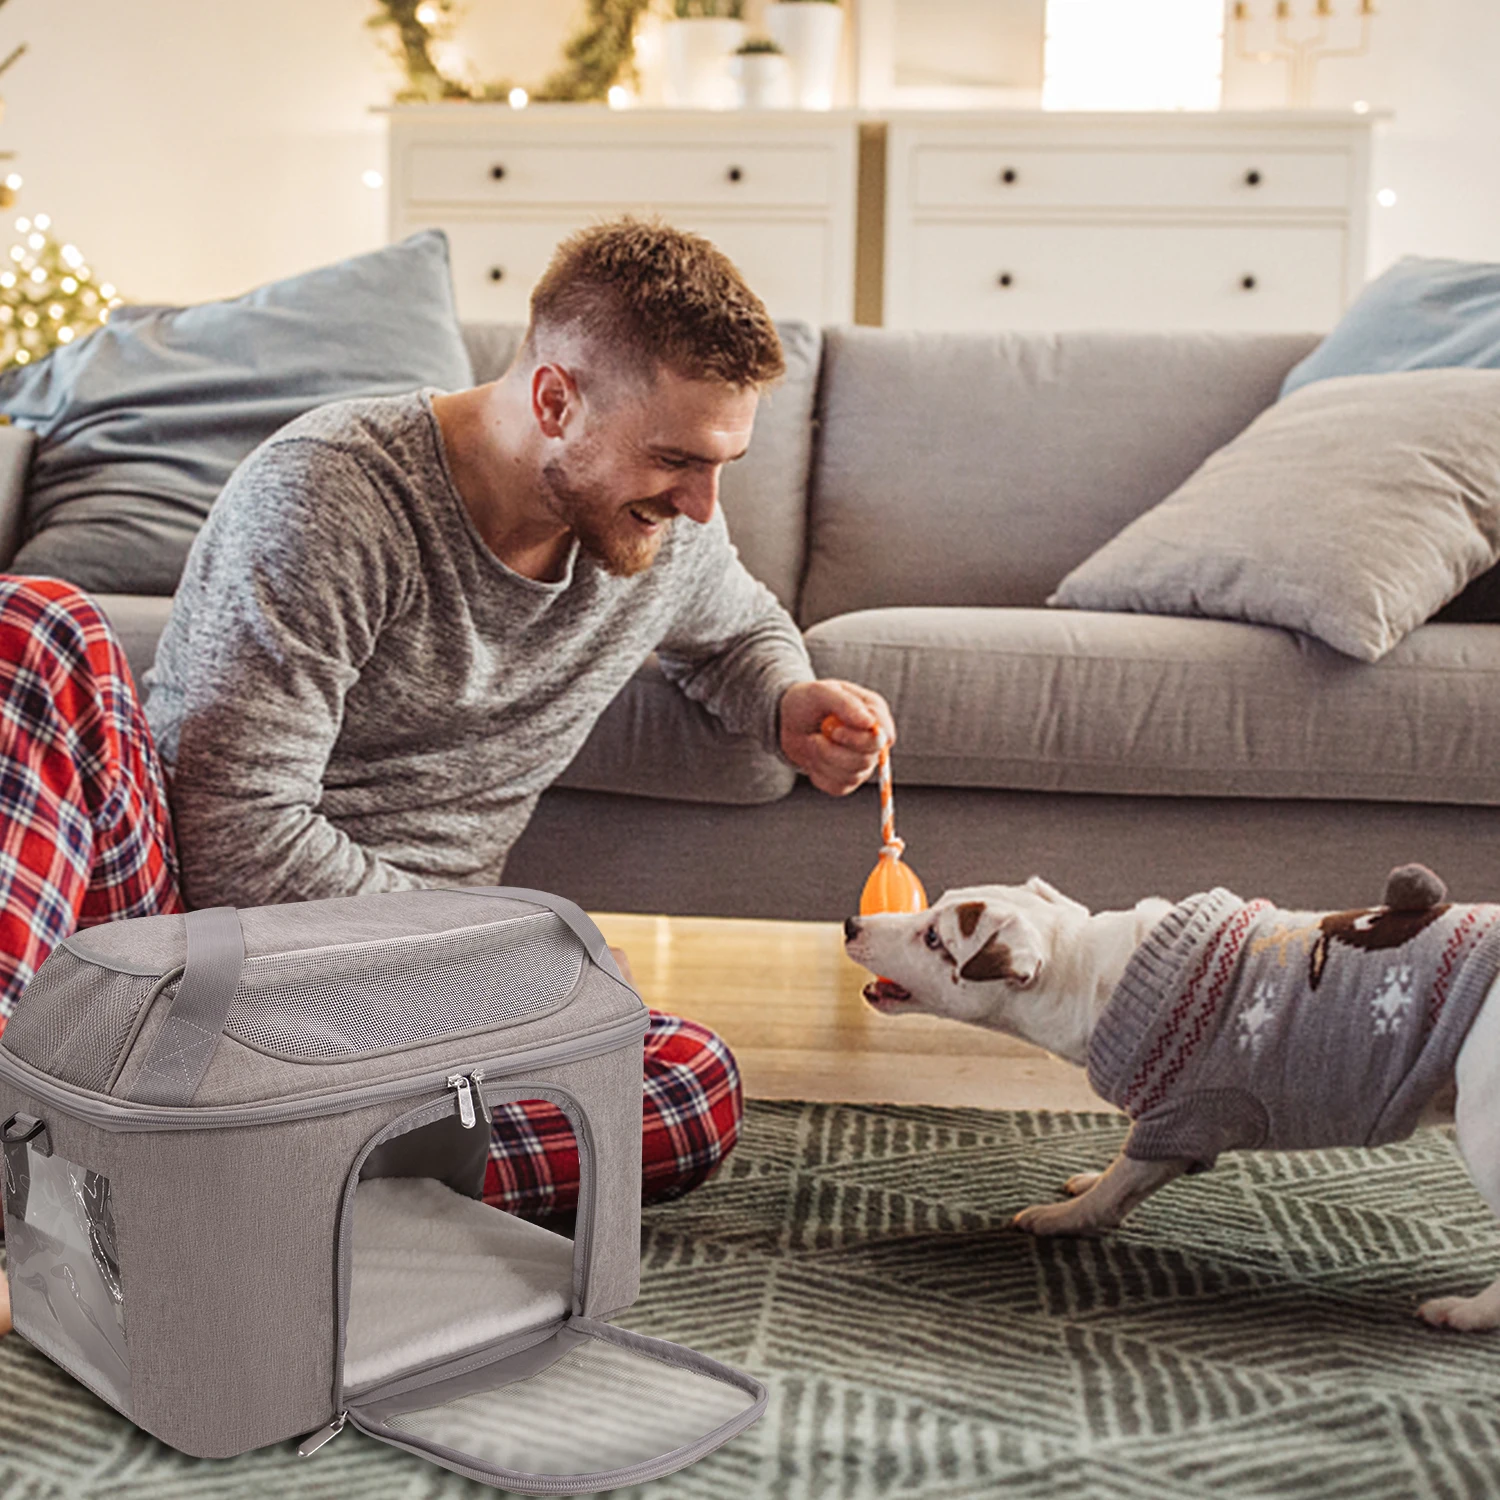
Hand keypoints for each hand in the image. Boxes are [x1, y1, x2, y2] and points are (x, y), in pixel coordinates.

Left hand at [779, 679, 894, 796]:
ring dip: (823, 761)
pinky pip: (839, 788)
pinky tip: (814, 758)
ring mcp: (864, 761)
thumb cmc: (808, 702)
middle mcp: (875, 739)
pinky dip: (820, 775)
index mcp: (875, 713)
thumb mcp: (821, 692)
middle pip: (867, 759)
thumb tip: (870, 723)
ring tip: (812, 743)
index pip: (882, 736)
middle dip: (833, 752)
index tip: (834, 731)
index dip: (858, 739)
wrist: (790, 722)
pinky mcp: (849, 779)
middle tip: (815, 738)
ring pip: (852, 776)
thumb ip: (846, 704)